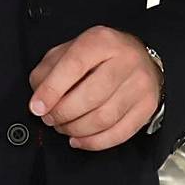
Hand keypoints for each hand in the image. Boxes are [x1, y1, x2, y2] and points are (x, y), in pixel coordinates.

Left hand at [27, 27, 162, 149]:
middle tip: (50, 118)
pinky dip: (93, 142)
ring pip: (104, 118)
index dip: (52, 90)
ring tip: (64, 127)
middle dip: (63, 113)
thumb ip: (48, 70)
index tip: (37, 107)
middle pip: (90, 96)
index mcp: (102, 41)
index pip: (74, 66)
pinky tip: (79, 139)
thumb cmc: (99, 57)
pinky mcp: (147, 107)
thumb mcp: (69, 51)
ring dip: (76, 129)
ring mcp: (140, 85)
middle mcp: (126, 60)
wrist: (139, 59)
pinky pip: (118, 134)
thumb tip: (39, 99)